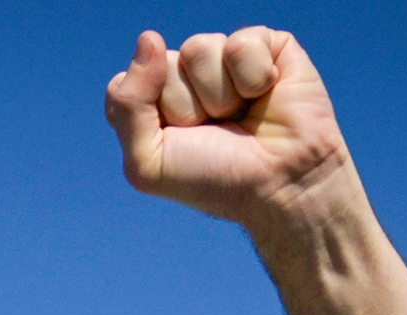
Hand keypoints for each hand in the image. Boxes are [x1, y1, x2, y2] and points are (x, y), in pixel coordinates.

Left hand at [103, 28, 349, 228]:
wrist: (281, 184)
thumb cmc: (216, 180)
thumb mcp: (149, 163)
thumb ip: (125, 106)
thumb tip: (148, 38)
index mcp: (154, 104)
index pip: (126, 84)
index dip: (151, 116)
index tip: (180, 144)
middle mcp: (187, 77)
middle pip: (162, 63)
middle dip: (186, 106)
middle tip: (216, 131)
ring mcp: (224, 59)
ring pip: (198, 48)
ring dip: (220, 94)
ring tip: (241, 115)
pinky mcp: (265, 46)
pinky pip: (240, 43)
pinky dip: (253, 77)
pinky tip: (266, 94)